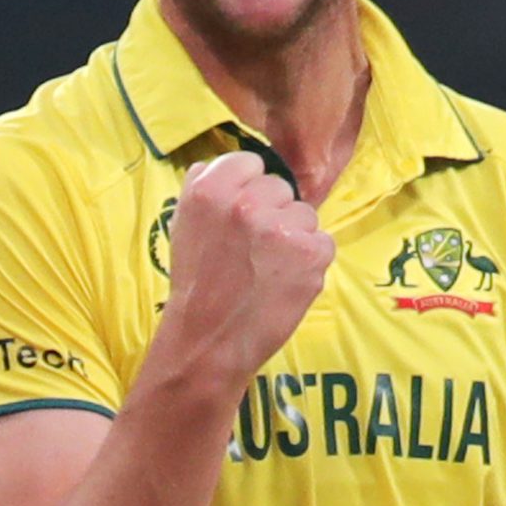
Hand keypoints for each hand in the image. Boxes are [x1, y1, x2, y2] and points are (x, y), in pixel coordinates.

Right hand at [161, 151, 334, 381]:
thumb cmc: (197, 287)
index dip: (249, 188)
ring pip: (304, 215)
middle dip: (273, 213)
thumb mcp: (183, 226)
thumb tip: (223, 166)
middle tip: (254, 250)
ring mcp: (281, 228)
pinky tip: (287, 282)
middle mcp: (246, 203)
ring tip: (269, 269)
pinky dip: (311, 262)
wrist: (209, 342)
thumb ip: (204, 189)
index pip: (250, 162)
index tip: (244, 214)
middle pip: (281, 188)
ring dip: (294, 238)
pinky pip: (323, 242)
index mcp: (210, 190)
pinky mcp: (310, 253)